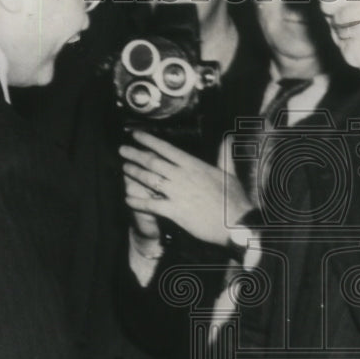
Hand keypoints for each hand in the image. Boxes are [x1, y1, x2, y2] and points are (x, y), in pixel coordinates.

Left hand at [120, 129, 252, 245]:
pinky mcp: (175, 211)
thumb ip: (224, 155)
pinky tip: (127, 199)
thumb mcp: (230, 173)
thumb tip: (227, 139)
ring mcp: (177, 193)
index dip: (149, 141)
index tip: (136, 135)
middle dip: (135, 154)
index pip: (167, 149)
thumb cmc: (235, 200)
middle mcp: (182, 176)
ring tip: (123, 169)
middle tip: (122, 150)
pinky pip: (151, 204)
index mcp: (194, 165)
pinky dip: (138, 201)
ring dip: (134, 174)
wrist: (237, 223)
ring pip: (149, 179)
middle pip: (153, 161)